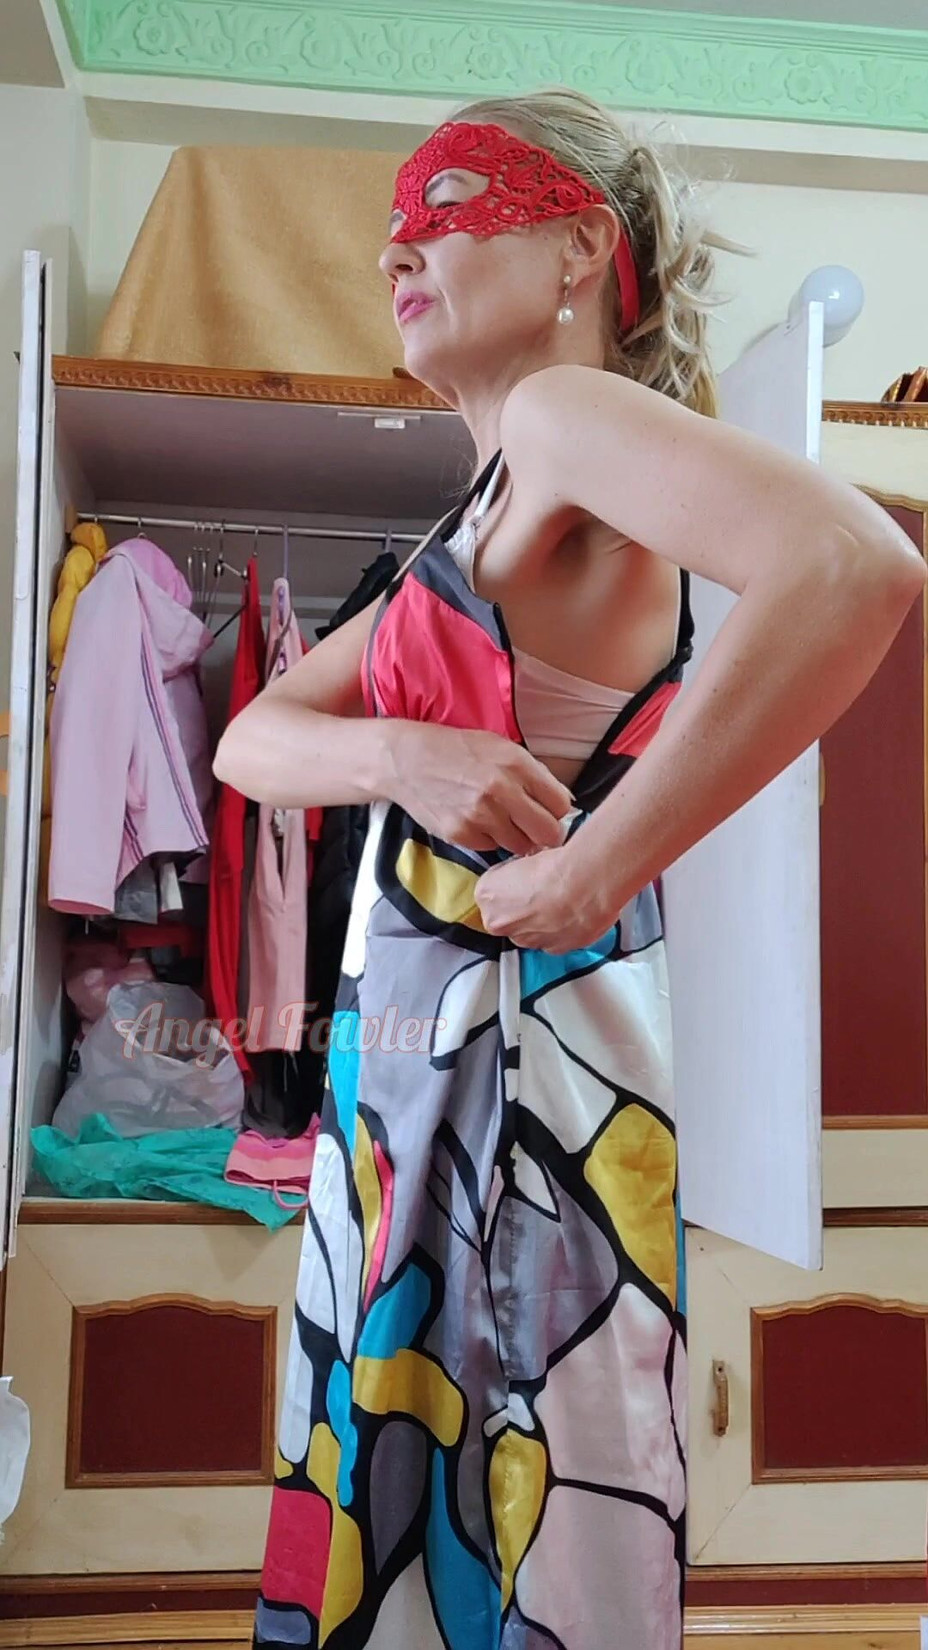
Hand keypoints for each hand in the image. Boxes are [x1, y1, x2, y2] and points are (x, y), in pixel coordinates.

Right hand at [384, 722, 573, 854]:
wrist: (407, 761)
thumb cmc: (457, 751)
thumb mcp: (500, 748)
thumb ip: (533, 774)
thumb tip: (563, 801)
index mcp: (516, 764)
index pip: (561, 804)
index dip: (558, 812)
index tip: (551, 813)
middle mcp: (501, 790)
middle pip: (548, 833)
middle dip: (546, 834)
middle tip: (535, 829)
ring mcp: (480, 815)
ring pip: (521, 846)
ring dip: (517, 838)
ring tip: (502, 821)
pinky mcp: (461, 834)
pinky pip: (492, 848)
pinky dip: (490, 840)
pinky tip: (477, 821)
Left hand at [474, 841, 618, 952]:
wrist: (586, 885)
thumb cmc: (556, 867)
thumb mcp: (527, 855)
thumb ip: (518, 871)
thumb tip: (529, 870)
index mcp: (486, 895)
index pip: (493, 887)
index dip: (512, 878)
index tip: (525, 873)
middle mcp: (500, 923)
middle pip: (508, 913)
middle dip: (524, 903)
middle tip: (544, 887)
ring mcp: (525, 940)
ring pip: (530, 929)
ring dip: (542, 918)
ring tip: (562, 898)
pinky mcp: (551, 949)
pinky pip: (553, 939)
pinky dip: (562, 928)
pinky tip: (572, 911)